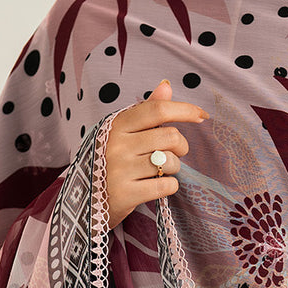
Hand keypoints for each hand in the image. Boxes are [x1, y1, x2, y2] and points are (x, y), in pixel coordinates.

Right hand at [104, 79, 207, 229]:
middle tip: (175, 153)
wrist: (84, 201)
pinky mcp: (125, 194)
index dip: (185, 110)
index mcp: (116, 125)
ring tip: (160, 171)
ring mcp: (119, 170)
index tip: (202, 115)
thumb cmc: (109, 161)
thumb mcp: (121, 133)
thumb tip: (166, 87)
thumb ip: (145, 110)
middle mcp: (116, 144)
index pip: (157, 110)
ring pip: (170, 162)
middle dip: (181, 146)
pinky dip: (169, 186)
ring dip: (173, 168)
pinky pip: (166, 185)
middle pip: (170, 136)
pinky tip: (156, 186)